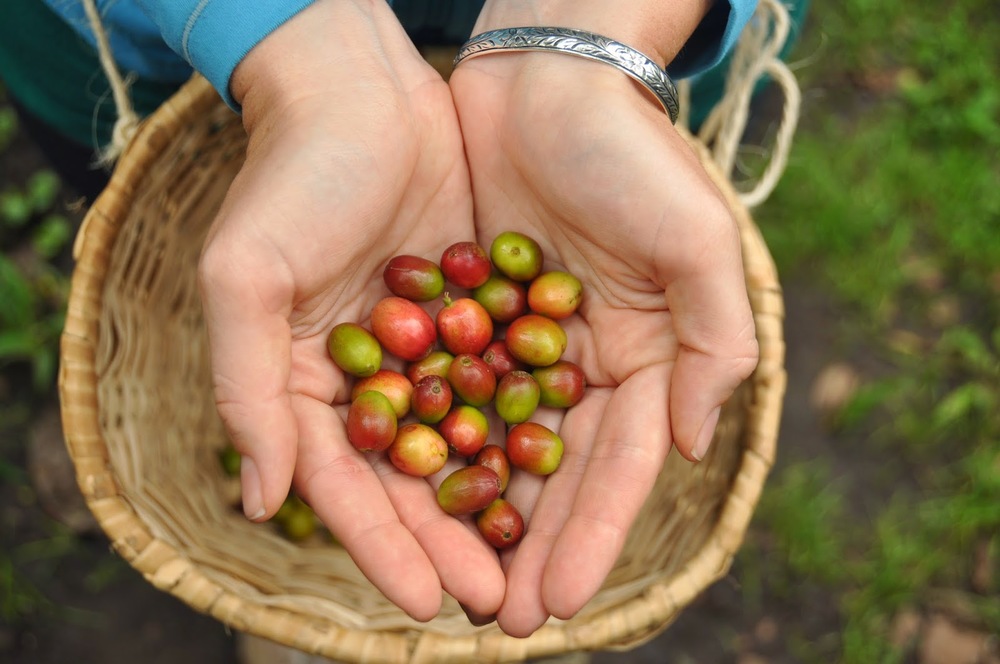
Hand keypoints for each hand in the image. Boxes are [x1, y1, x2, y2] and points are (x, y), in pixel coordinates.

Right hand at [198, 0, 503, 620]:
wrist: (362, 91)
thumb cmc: (291, 179)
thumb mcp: (246, 278)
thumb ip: (248, 389)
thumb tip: (264, 503)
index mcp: (305, 384)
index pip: (347, 486)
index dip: (384, 548)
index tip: (429, 603)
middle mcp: (366, 378)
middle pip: (413, 479)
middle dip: (454, 544)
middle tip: (502, 606)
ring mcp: (424, 349)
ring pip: (466, 443)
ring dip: (499, 503)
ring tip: (540, 562)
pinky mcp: (474, 313)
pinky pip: (505, 381)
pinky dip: (529, 426)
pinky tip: (565, 473)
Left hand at [450, 51, 759, 634]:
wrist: (546, 80)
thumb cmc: (630, 155)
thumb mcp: (697, 239)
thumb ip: (712, 343)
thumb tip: (693, 447)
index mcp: (644, 359)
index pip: (619, 467)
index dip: (593, 537)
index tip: (561, 604)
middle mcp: (584, 366)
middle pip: (554, 474)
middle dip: (531, 547)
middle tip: (501, 621)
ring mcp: (522, 347)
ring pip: (496, 447)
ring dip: (475, 515)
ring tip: (449, 583)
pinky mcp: (466, 319)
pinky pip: (445, 392)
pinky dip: (429, 443)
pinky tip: (405, 496)